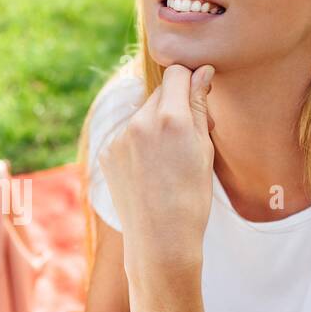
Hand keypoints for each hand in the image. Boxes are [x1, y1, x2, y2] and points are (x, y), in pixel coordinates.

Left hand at [98, 64, 214, 276]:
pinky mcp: (106, 153)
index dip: (191, 80)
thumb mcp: (203, 150)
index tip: (200, 93)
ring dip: (155, 126)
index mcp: (170, 119)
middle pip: (160, 93)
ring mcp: (119, 138)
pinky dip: (138, 145)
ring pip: (142, 115)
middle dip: (174, 105)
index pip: (177, 73)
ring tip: (167, 162)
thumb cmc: (191, 198)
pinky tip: (149, 172)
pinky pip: (126, 136)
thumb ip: (198, 106)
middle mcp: (140, 123)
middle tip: (188, 137)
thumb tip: (202, 71)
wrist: (160, 240)